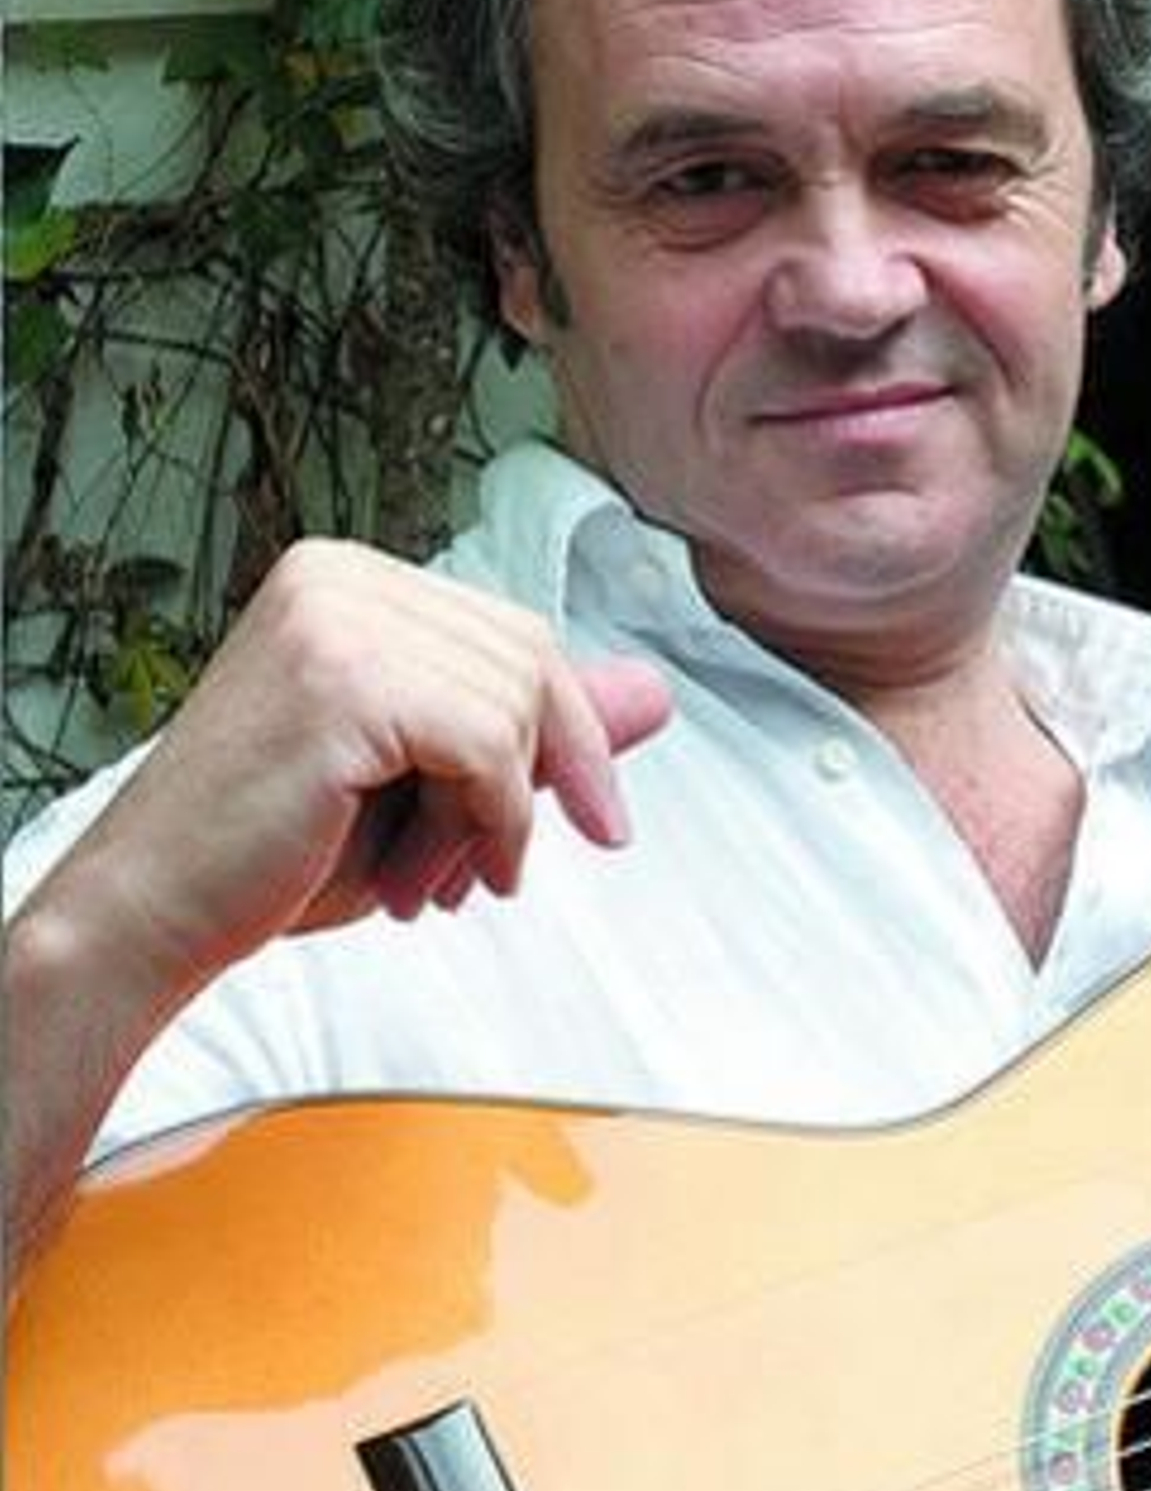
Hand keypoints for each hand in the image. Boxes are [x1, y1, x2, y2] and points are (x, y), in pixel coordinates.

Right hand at [44, 539, 673, 997]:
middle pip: (528, 655)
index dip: (564, 733)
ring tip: (440, 883)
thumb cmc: (273, 853)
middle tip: (502, 871)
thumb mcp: (428, 782)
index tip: (596, 820)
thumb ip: (532, 731)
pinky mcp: (344, 678)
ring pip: (514, 703)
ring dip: (499, 818)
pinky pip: (488, 746)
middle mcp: (341, 575)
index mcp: (349, 579)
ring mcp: (338, 617)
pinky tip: (435, 878)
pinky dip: (489, 824)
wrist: (152, 915)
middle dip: (545, 775)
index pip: (511, 633)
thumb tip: (658, 695)